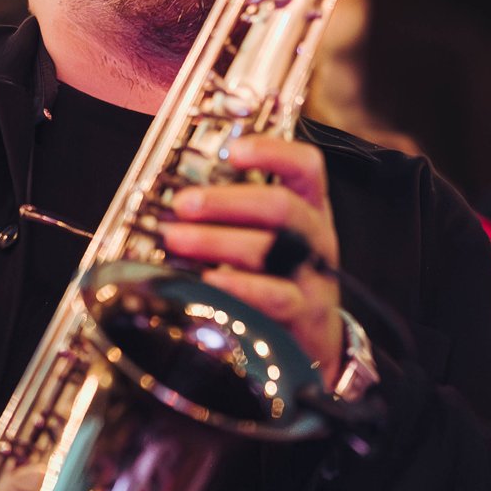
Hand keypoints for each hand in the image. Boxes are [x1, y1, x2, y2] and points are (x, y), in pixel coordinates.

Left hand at [158, 132, 344, 378]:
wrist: (315, 339)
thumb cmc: (281, 277)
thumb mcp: (274, 237)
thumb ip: (239, 213)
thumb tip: (181, 194)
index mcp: (310, 209)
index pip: (305, 166)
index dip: (272, 151)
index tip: (232, 151)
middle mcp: (316, 238)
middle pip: (281, 206)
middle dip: (226, 201)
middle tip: (182, 204)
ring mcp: (313, 276)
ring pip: (270, 249)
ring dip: (216, 240)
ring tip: (175, 239)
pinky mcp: (302, 314)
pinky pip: (274, 296)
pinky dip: (239, 286)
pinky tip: (209, 280)